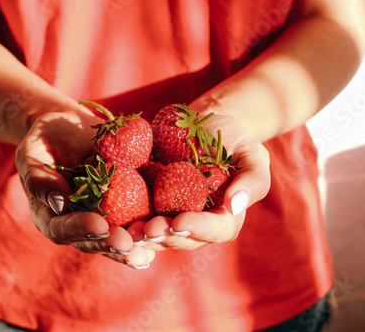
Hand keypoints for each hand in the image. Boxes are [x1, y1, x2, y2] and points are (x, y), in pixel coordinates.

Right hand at [15, 108, 154, 267]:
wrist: (69, 127)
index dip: (80, 229)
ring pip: (117, 238)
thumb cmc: (45, 139)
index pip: (62, 229)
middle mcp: (79, 223)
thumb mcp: (33, 153)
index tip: (99, 225)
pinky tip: (168, 232)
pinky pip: (136, 220)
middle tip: (127, 244)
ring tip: (148, 247)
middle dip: (112, 244)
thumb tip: (59, 204)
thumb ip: (40, 178)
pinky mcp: (124, 206)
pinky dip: (150, 228)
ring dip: (134, 245)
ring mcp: (102, 217)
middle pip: (94, 241)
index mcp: (51, 216)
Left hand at [129, 114, 270, 250]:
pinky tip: (112, 217)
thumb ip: (252, 180)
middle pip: (183, 239)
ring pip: (158, 235)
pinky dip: (126, 220)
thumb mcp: (252, 154)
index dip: (199, 230)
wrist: (202, 124)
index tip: (181, 222)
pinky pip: (138, 216)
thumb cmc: (233, 140)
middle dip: (165, 237)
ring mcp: (171, 214)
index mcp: (225, 216)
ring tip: (129, 230)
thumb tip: (235, 205)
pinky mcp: (149, 202)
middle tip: (149, 229)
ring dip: (142, 236)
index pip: (217, 230)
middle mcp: (197, 222)